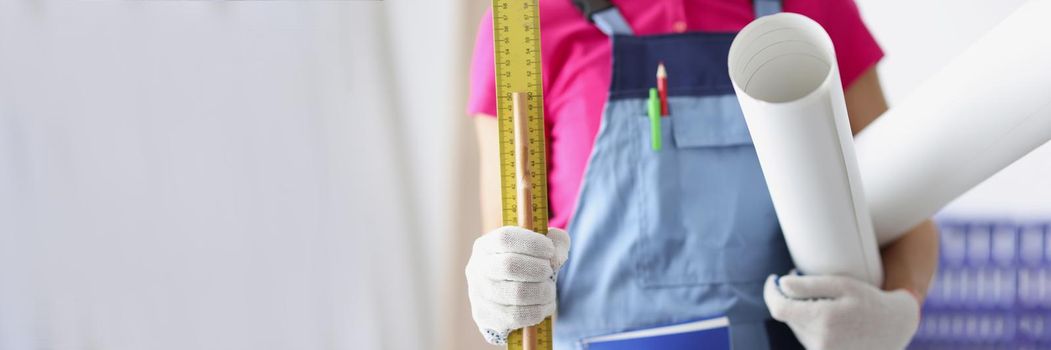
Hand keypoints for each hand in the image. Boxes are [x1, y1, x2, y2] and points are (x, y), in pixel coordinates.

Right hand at [465, 226, 569, 344]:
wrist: (507, 298)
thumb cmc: (527, 266)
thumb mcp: (542, 247)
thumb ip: (556, 242)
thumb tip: (556, 256)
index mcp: (486, 246)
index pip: (505, 239)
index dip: (532, 244)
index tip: (550, 250)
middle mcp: (477, 268)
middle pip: (509, 265)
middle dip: (539, 269)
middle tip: (549, 272)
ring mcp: (478, 294)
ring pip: (516, 294)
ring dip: (543, 292)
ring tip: (549, 290)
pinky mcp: (485, 317)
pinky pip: (517, 316)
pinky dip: (538, 311)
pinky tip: (544, 305)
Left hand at [764, 272, 919, 349]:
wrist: (895, 328)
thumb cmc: (869, 301)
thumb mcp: (843, 285)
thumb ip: (809, 285)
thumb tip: (781, 284)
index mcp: (823, 320)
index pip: (779, 308)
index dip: (771, 292)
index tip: (773, 279)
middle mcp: (820, 341)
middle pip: (788, 317)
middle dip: (791, 299)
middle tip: (806, 284)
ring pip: (797, 328)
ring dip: (802, 313)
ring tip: (827, 304)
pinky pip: (807, 338)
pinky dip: (811, 325)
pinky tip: (830, 319)